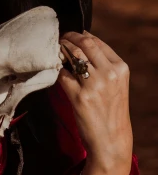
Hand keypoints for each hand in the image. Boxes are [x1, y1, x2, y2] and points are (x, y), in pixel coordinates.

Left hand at [58, 30, 132, 168]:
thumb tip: (84, 40)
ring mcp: (94, 85)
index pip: (97, 42)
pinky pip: (62, 75)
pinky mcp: (79, 97)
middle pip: (84, 44)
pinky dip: (57, 70)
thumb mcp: (116, 83)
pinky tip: (55, 70)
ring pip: (72, 56)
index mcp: (120, 68)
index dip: (80, 35)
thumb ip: (104, 64)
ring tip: (55, 51)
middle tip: (59, 39)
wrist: (111, 139)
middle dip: (68, 38)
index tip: (71, 35)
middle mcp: (109, 74)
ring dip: (61, 51)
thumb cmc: (111, 109)